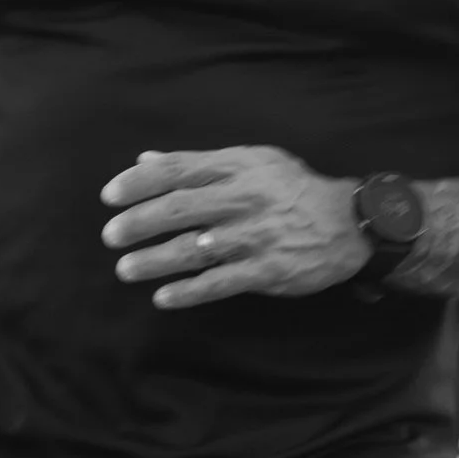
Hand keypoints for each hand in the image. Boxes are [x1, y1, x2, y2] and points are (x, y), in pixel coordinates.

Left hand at [101, 145, 369, 307]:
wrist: (348, 223)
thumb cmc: (292, 189)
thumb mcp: (251, 162)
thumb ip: (197, 163)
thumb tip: (146, 159)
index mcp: (236, 168)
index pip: (177, 170)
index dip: (139, 183)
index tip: (110, 197)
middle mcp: (243, 199)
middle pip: (179, 209)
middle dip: (139, 223)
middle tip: (111, 237)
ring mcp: (254, 237)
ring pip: (194, 249)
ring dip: (155, 261)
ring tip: (126, 269)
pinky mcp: (267, 270)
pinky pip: (220, 283)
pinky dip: (189, 292)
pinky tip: (164, 298)